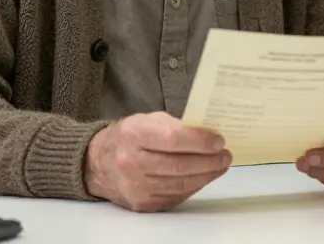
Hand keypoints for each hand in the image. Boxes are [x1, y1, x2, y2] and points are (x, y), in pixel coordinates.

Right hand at [84, 112, 231, 211]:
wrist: (97, 162)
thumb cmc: (130, 137)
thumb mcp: (148, 120)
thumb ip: (176, 126)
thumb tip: (210, 136)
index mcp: (133, 134)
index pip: (173, 139)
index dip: (200, 141)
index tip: (219, 141)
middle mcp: (131, 162)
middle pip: (179, 165)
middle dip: (209, 161)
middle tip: (226, 156)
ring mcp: (135, 186)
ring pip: (180, 184)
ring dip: (206, 175)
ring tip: (220, 165)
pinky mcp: (141, 203)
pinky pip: (175, 196)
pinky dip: (193, 186)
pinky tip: (203, 177)